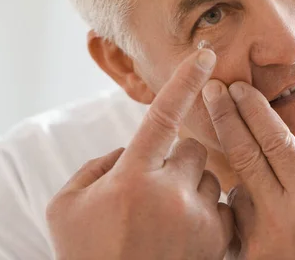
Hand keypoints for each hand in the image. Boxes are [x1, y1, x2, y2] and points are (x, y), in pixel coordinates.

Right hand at [46, 49, 232, 259]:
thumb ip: (96, 166)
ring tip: (169, 222)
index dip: (185, 81)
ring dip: (194, 191)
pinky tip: (188, 233)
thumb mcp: (68, 207)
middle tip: (159, 192)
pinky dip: (211, 213)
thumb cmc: (87, 254)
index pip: (164, 115)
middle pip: (193, 150)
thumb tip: (129, 149)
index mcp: (131, 178)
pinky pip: (226, 206)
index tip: (207, 55)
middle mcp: (171, 194)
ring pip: (212, 179)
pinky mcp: (220, 241)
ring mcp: (200, 219)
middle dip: (179, 163)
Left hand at [202, 81, 294, 259]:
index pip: (276, 142)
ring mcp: (260, 244)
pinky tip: (257, 209)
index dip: (255, 112)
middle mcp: (282, 219)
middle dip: (226, 118)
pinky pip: (235, 222)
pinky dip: (242, 207)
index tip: (238, 88)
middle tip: (212, 92)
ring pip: (236, 190)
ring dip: (240, 174)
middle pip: (244, 156)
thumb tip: (293, 157)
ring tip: (262, 182)